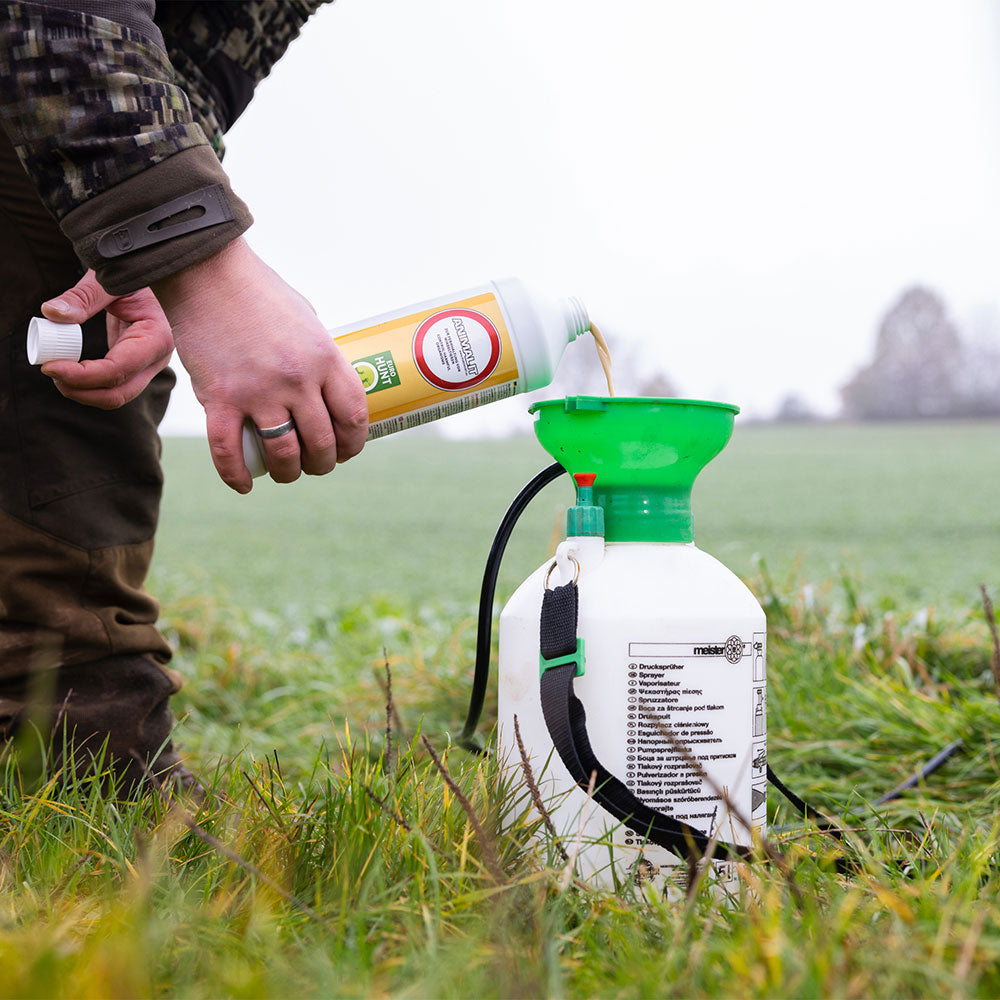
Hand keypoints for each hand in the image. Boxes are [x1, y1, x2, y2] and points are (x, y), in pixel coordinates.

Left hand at [39, 270, 173, 408]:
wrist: (150, 270)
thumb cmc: (134, 272)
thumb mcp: (108, 279)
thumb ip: (82, 297)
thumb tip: (52, 313)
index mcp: (157, 337)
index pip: (119, 370)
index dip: (83, 375)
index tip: (50, 367)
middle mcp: (157, 357)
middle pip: (120, 393)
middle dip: (82, 391)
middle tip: (50, 373)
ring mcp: (149, 364)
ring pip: (117, 394)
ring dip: (84, 391)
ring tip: (55, 372)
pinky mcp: (137, 364)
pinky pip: (113, 384)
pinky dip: (89, 384)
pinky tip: (68, 370)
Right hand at [152, 237, 367, 492]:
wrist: (205, 271)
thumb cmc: (258, 291)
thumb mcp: (307, 320)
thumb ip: (319, 356)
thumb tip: (327, 387)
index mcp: (325, 358)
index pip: (353, 416)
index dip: (354, 443)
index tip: (347, 450)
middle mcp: (297, 380)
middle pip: (322, 442)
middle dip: (323, 463)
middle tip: (315, 465)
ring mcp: (258, 392)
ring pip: (283, 454)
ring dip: (288, 472)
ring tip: (285, 473)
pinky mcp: (220, 399)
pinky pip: (229, 452)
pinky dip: (237, 476)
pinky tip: (245, 484)